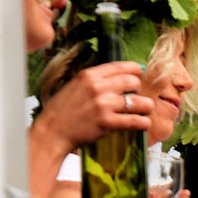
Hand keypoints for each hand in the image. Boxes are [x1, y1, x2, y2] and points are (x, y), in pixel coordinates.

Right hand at [32, 61, 152, 152]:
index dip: (135, 69)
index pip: (119, 66)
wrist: (52, 131)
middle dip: (139, 88)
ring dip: (146, 106)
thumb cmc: (62, 111)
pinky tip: (144, 123)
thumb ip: (93, 81)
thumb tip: (116, 77)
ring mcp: (103, 105)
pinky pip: (135, 121)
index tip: (141, 72)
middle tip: (139, 94)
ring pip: (139, 101)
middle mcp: (97, 87)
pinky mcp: (107, 122)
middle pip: (132, 81)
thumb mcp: (74, 86)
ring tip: (146, 109)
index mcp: (88, 76)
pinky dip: (143, 123)